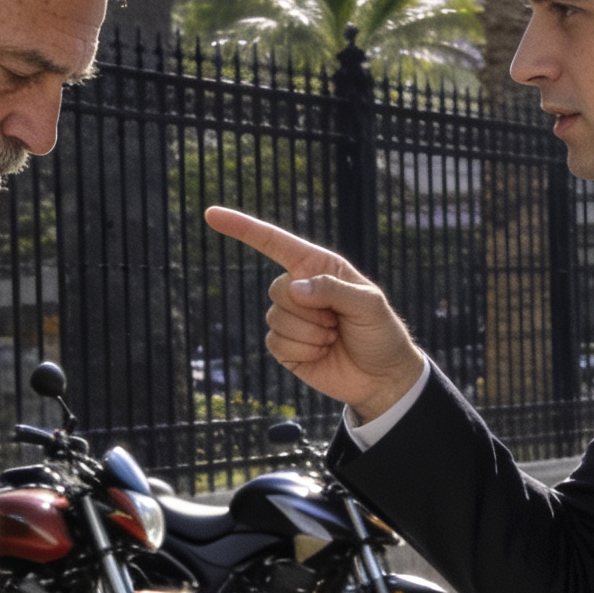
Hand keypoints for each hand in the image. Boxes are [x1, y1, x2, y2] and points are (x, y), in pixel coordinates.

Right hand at [204, 207, 423, 420]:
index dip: (242, 227)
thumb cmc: (380, 333)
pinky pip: (276, 344)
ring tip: (333, 338)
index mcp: (318, 267)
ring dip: (311, 334)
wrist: (382, 377)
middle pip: (278, 290)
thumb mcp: (368, 304)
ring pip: (277, 319)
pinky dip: (303, 351)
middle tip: (338, 322)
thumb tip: (293, 288)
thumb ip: (333, 289)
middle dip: (310, 310)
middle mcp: (300, 289)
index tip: (211, 215)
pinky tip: (322, 353)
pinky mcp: (285, 348)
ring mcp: (291, 319)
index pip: (274, 243)